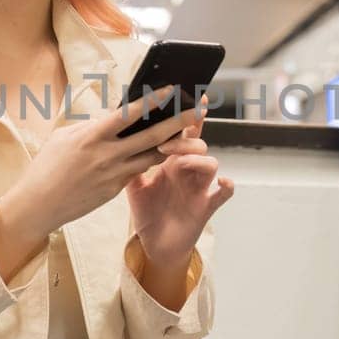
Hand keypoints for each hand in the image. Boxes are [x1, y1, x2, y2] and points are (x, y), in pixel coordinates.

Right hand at [0, 85, 204, 243]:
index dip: (153, 100)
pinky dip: (151, 160)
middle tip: (198, 111)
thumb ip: (91, 126)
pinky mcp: (114, 190)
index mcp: (92, 136)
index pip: (128, 114)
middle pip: (151, 137)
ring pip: (151, 157)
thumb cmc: (47, 166)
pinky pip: (138, 171)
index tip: (172, 89)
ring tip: (191, 135)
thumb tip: (112, 117)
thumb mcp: (64, 137)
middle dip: (178, 123)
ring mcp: (113, 174)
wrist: (37, 205)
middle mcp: (107, 155)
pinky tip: (164, 152)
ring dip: (173, 146)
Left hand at [125, 93, 234, 269]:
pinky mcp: (206, 207)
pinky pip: (222, 194)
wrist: (155, 245)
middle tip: (166, 139)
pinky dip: (226, 187)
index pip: (179, 131)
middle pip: (197, 141)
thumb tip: (113, 135)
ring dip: (195, 158)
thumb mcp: (133, 184)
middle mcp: (188, 170)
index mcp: (171, 160)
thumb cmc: (148, 212)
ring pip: (210, 162)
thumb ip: (129, 160)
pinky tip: (223, 182)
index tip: (182, 93)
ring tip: (178, 161)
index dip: (183, 112)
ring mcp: (199, 187)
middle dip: (187, 134)